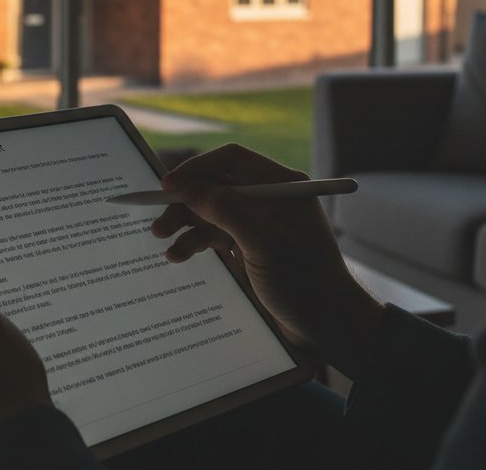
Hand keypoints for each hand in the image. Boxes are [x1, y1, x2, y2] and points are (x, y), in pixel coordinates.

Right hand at [151, 143, 383, 377]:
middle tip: (158, 220)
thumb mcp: (263, 242)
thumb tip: (188, 189)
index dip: (197, 169)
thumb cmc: (305, 280)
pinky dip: (195, 242)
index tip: (168, 185)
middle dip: (185, 201)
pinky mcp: (248, 246)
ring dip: (185, 224)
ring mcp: (257, 223)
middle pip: (215, 186)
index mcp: (280, 185)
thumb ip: (225, 210)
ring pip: (210, 212)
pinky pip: (214, 235)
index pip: (231, 160)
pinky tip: (178, 255)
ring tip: (162, 239)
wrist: (327, 326)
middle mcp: (267, 198)